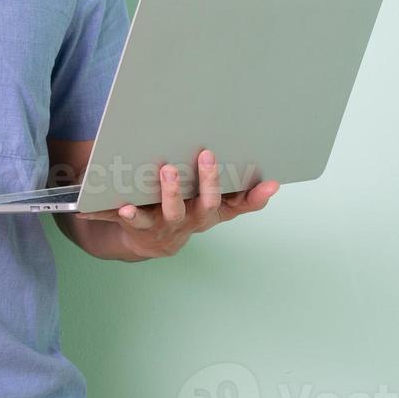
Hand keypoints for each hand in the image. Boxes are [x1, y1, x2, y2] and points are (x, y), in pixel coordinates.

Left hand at [76, 150, 277, 259]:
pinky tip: (124, 206)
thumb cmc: (186, 213)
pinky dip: (129, 214)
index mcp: (211, 211)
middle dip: (208, 181)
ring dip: (172, 192)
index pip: (239, 204)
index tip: (270, 182)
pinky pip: (135, 219)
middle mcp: (193, 219)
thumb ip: (242, 197)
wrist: (149, 241)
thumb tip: (274, 184)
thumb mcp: (216, 208)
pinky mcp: (141, 225)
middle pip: (206, 204)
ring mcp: (167, 224)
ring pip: (172, 210)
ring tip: (169, 171)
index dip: (255, 197)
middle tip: (207, 155)